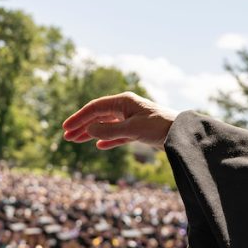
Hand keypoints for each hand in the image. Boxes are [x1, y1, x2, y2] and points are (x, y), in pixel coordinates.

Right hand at [62, 92, 178, 149]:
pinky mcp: (137, 130)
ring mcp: (131, 118)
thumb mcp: (132, 129)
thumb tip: (89, 130)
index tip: (66, 128)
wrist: (182, 134)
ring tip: (76, 141)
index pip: (95, 108)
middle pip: (98, 116)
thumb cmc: (159, 127)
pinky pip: (117, 134)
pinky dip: (107, 139)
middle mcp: (126, 108)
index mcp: (123, 102)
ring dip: (91, 133)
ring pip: (106, 125)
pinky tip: (98, 145)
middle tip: (66, 137)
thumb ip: (109, 130)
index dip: (79, 118)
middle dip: (82, 126)